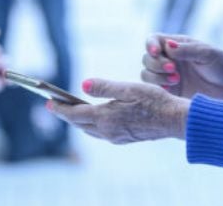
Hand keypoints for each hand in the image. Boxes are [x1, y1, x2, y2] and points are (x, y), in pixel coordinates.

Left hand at [48, 78, 189, 143]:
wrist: (175, 120)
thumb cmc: (155, 100)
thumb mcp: (129, 88)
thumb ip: (104, 87)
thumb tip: (82, 85)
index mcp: (106, 118)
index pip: (75, 115)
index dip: (60, 109)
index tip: (48, 103)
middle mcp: (108, 131)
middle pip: (80, 124)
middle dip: (67, 115)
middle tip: (55, 105)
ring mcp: (116, 137)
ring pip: (90, 130)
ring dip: (79, 121)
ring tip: (72, 110)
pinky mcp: (124, 138)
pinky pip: (101, 133)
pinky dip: (92, 124)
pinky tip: (95, 117)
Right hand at [141, 35, 222, 103]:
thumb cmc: (222, 65)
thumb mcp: (207, 54)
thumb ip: (187, 50)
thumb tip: (167, 46)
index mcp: (175, 45)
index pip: (153, 40)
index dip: (150, 45)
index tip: (156, 52)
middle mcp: (168, 59)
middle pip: (147, 58)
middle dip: (156, 64)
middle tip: (174, 70)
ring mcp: (167, 76)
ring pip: (147, 74)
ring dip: (156, 77)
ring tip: (176, 80)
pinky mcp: (170, 92)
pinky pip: (155, 90)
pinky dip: (158, 89)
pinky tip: (172, 89)